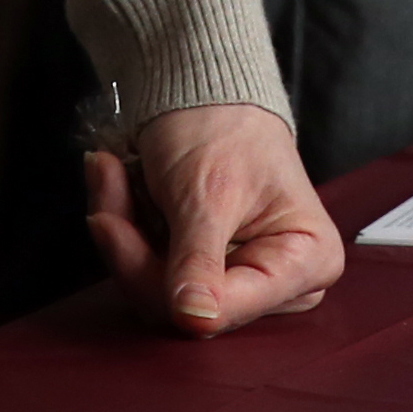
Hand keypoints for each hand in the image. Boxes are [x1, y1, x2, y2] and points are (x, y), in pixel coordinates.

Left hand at [85, 101, 344, 333]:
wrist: (208, 92)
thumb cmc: (225, 129)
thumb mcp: (209, 192)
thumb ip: (200, 258)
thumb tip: (196, 318)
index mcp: (308, 261)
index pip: (230, 307)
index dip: (169, 285)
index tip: (112, 228)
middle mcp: (281, 284)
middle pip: (190, 307)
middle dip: (134, 249)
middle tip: (104, 185)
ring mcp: (239, 282)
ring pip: (160, 295)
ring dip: (123, 233)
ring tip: (108, 173)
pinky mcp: (201, 276)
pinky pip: (150, 277)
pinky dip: (125, 229)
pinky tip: (114, 183)